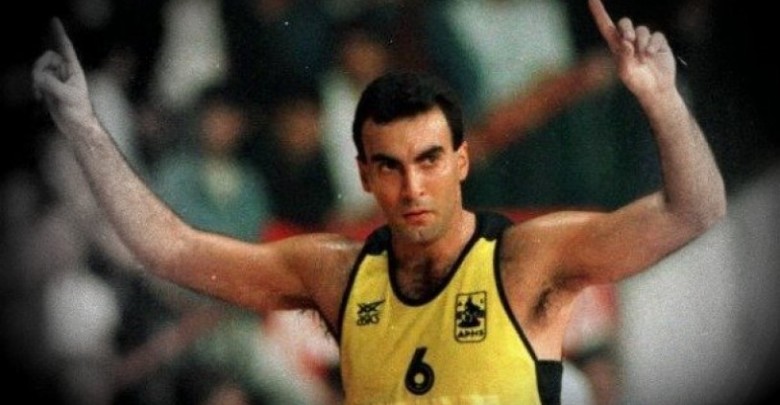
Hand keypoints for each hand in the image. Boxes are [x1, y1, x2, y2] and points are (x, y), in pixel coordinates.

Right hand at [32, 17, 97, 135]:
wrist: (77, 127)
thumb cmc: (79, 112)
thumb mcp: (67, 97)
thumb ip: (52, 84)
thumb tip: (38, 76)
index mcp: (73, 70)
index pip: (65, 47)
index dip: (59, 33)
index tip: (54, 19)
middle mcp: (65, 72)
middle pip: (45, 58)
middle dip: (39, 68)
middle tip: (39, 83)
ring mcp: (56, 79)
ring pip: (38, 69)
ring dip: (36, 80)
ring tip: (41, 95)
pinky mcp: (49, 88)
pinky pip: (36, 80)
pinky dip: (35, 88)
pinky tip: (39, 99)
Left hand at [588, 0, 675, 97]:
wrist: (656, 89)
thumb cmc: (637, 82)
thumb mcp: (626, 72)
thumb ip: (624, 57)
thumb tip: (625, 42)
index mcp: (616, 47)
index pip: (606, 26)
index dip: (599, 12)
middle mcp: (629, 41)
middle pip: (625, 23)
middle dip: (626, 29)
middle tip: (628, 40)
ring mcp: (644, 40)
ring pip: (641, 30)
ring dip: (642, 43)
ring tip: (644, 58)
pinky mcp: (658, 42)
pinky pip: (656, 35)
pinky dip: (653, 45)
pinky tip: (652, 55)